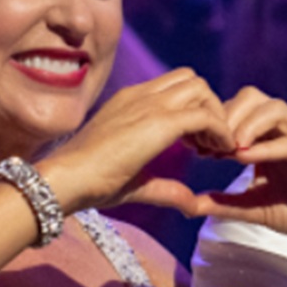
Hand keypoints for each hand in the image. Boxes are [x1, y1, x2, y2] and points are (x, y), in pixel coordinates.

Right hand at [40, 68, 234, 212]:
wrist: (66, 178)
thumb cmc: (90, 182)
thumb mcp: (138, 182)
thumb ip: (168, 189)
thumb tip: (194, 206)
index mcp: (131, 101)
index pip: (175, 85)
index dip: (194, 110)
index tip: (196, 144)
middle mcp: (141, 95)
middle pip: (193, 81)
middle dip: (209, 108)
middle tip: (207, 144)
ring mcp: (149, 104)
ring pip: (201, 89)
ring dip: (215, 115)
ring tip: (211, 148)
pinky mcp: (159, 122)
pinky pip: (205, 115)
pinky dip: (220, 131)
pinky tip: (218, 153)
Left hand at [189, 87, 286, 264]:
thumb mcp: (252, 207)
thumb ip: (224, 203)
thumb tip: (190, 203)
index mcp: (271, 134)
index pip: (239, 107)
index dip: (215, 121)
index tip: (196, 147)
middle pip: (255, 97)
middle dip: (227, 116)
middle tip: (209, 144)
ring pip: (276, 110)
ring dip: (248, 124)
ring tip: (229, 148)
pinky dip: (267, 147)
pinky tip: (244, 158)